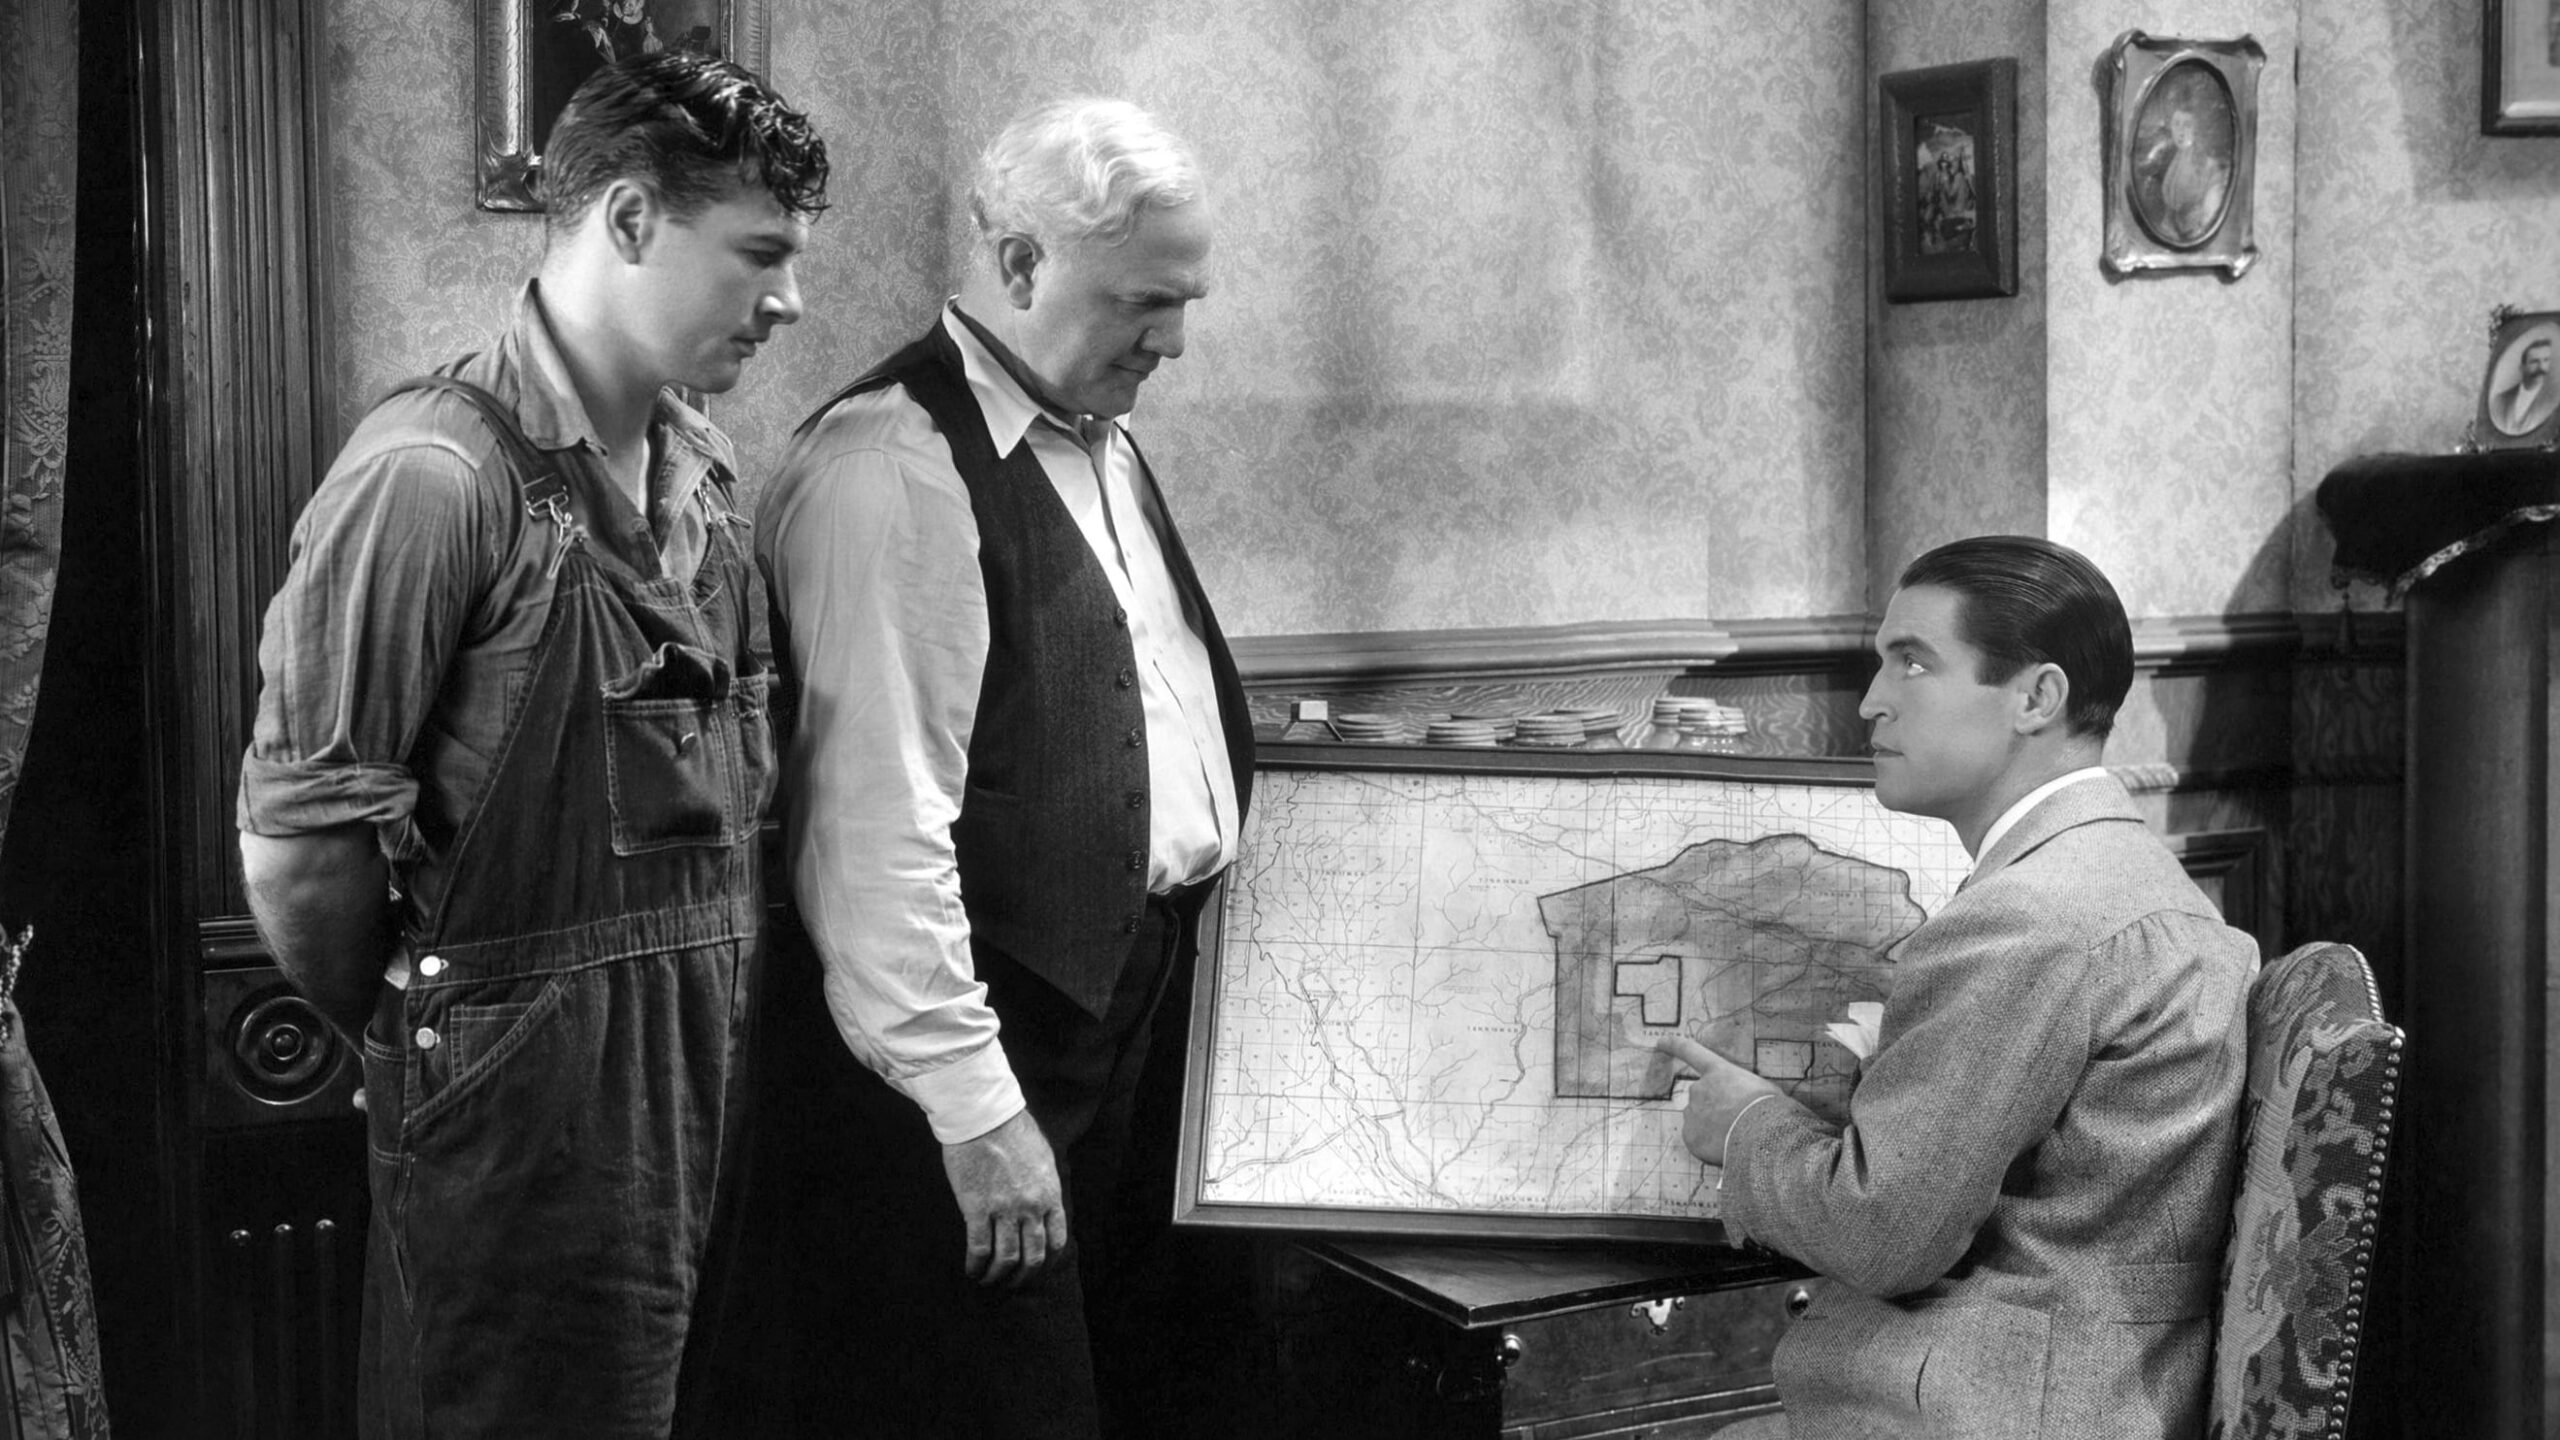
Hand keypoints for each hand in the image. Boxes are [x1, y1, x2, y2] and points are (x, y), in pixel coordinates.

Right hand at [940, 1108, 1068, 1287]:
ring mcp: (1004, 1210)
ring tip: (988, 1281)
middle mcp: (1031, 1207)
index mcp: (1050, 1194)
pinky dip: (976, 1266)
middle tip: (1013, 1283)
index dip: (1047, 1260)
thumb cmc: (1012, 1129)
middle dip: (1024, 1276)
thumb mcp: (1042, 1157)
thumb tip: (1041, 1203)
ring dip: (998, 1276)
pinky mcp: (977, 1209)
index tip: (1037, 1267)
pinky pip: (979, 1248)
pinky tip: (971, 1270)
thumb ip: (1044, 1185)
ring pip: (1006, 1258)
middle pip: (1033, 1256)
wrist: (984, 1115)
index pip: (1057, 1240)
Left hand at [1657, 1034, 1784, 1166]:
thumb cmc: (1770, 1109)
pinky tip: (1726, 1148)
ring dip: (1712, 1126)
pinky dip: (1708, 1144)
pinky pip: (1698, 1139)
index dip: (1674, 1045)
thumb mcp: (1764, 1088)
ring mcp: (1692, 1112)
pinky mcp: (1690, 1136)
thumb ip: (1746, 1089)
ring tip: (1735, 1136)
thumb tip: (1748, 1102)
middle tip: (1736, 1120)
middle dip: (1714, 1106)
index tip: (1661, 1042)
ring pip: (1699, 1119)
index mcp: (1718, 1071)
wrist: (1762, 1135)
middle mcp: (1699, 1088)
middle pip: (1701, 1096)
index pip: (1690, 1051)